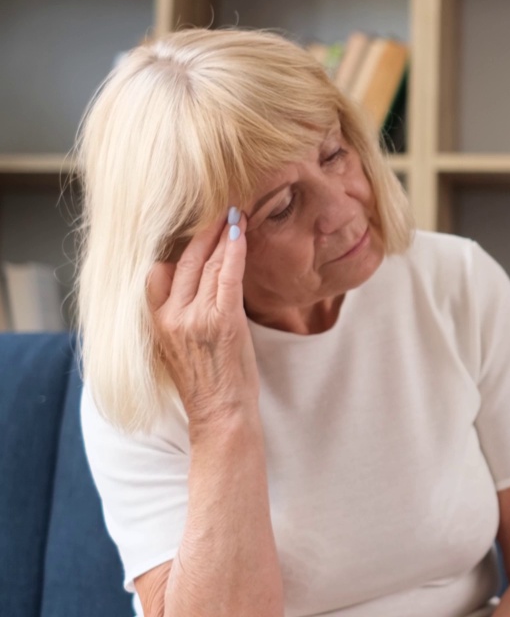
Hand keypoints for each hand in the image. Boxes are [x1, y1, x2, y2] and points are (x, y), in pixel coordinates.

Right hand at [147, 207, 257, 426]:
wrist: (220, 414)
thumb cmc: (207, 383)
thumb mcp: (179, 346)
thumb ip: (182, 314)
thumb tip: (198, 282)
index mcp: (156, 322)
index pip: (160, 272)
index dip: (179, 247)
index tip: (193, 227)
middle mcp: (171, 316)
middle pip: (185, 261)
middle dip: (203, 232)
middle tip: (219, 208)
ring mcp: (195, 317)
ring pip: (208, 264)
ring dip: (223, 234)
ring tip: (234, 213)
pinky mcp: (222, 320)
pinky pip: (228, 275)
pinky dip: (235, 250)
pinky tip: (241, 232)